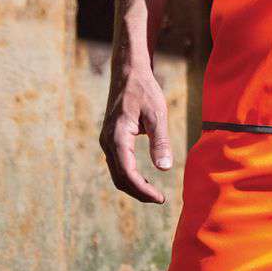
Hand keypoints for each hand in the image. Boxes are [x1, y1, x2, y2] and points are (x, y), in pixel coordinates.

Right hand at [99, 62, 172, 203]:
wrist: (128, 72)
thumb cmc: (145, 90)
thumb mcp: (157, 113)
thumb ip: (160, 141)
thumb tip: (165, 169)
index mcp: (117, 137)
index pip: (127, 174)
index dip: (143, 190)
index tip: (160, 199)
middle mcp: (107, 142)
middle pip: (119, 178)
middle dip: (138, 192)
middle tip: (159, 199)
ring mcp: (106, 140)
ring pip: (117, 173)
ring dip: (133, 185)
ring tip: (153, 193)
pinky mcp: (110, 138)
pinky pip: (117, 163)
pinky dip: (129, 175)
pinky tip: (143, 178)